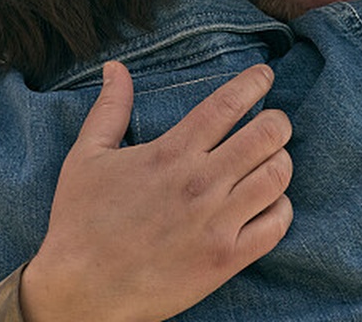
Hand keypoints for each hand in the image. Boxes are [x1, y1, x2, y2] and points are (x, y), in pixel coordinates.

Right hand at [20, 61, 293, 321]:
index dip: (254, 82)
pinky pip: (277, 224)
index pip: (228, 104)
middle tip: (273, 123)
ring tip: (271, 160)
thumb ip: (109, 109)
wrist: (80, 292)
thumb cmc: (80, 223)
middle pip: (267, 134)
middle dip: (277, 121)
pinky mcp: (226, 259)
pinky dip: (281, 207)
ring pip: (278, 175)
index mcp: (170, 153)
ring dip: (281, 161)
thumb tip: (115, 68)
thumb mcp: (86, 157)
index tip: (265, 76)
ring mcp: (216, 223)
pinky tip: (269, 202)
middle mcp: (200, 183)